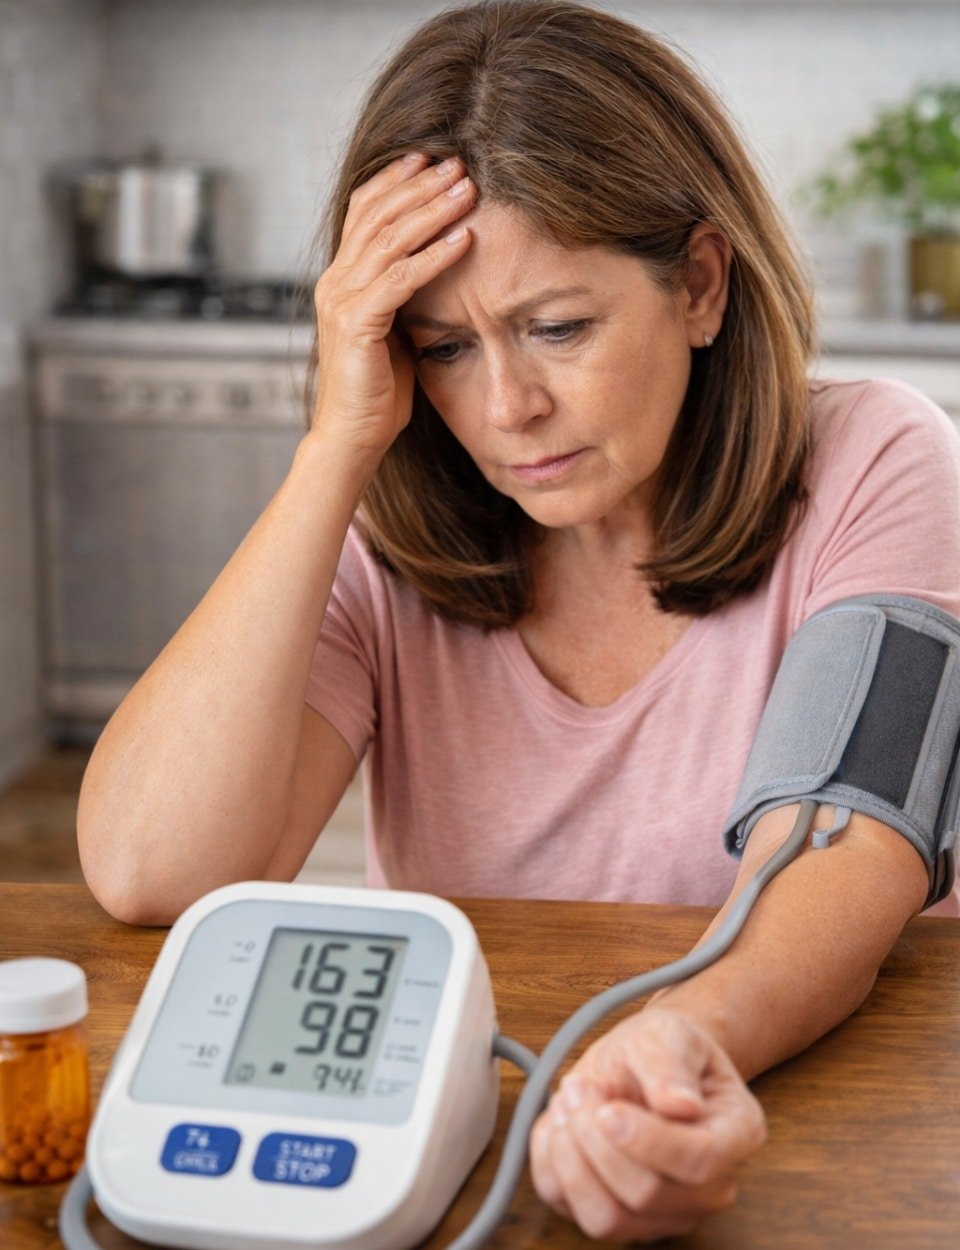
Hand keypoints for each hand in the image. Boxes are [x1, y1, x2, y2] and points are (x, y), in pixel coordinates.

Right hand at [311, 153, 475, 461]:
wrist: (352, 436)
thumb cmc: (377, 392)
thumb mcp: (392, 330)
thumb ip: (402, 295)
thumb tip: (435, 266)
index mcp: (341, 277)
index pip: (365, 210)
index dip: (398, 180)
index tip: (434, 160)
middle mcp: (335, 281)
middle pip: (377, 213)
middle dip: (421, 184)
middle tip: (460, 164)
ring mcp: (342, 300)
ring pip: (390, 239)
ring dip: (433, 211)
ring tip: (468, 190)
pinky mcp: (357, 323)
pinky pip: (401, 279)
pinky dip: (434, 256)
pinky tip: (464, 240)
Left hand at [529, 1007, 766, 1242]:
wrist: (639, 1062)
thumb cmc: (662, 1049)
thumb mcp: (668, 1034)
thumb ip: (671, 1065)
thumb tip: (682, 1106)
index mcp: (735, 1134)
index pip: (699, 1162)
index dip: (648, 1140)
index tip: (608, 1109)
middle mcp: (707, 1188)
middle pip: (645, 1195)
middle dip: (596, 1138)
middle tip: (578, 1087)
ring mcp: (663, 1213)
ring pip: (606, 1218)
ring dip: (570, 1157)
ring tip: (567, 1104)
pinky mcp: (616, 1218)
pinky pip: (569, 1208)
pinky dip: (551, 1163)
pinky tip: (560, 1124)